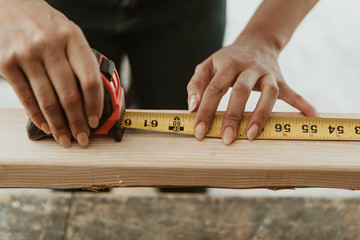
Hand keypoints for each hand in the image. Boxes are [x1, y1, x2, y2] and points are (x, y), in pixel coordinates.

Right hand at [0, 0, 102, 146]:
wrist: (7, 3)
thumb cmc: (43, 22)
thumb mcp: (68, 33)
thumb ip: (80, 60)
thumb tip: (93, 97)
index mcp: (72, 37)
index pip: (89, 79)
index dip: (94, 105)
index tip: (95, 120)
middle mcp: (50, 45)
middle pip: (69, 94)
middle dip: (77, 122)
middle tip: (82, 137)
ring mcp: (26, 54)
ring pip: (47, 100)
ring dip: (58, 125)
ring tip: (65, 138)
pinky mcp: (6, 63)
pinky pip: (25, 97)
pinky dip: (37, 115)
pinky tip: (46, 126)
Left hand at [187, 33, 317, 144]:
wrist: (255, 42)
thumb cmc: (226, 60)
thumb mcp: (207, 66)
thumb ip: (196, 85)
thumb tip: (192, 107)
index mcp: (227, 64)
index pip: (214, 89)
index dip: (206, 111)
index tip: (200, 131)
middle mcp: (249, 68)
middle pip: (241, 91)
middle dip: (233, 116)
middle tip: (227, 139)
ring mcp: (268, 73)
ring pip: (269, 93)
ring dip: (261, 114)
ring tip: (253, 135)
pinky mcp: (281, 79)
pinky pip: (293, 93)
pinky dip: (303, 104)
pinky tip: (312, 116)